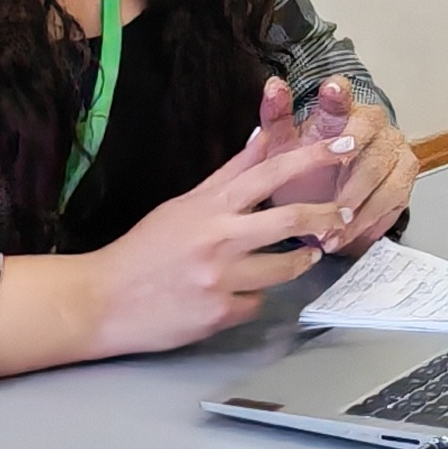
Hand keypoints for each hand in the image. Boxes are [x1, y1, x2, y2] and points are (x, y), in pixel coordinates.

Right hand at [73, 122, 374, 360]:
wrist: (102, 300)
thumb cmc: (145, 248)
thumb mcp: (184, 204)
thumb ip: (229, 174)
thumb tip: (263, 135)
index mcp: (211, 206)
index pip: (270, 172)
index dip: (313, 157)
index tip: (345, 145)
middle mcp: (219, 238)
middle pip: (290, 219)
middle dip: (325, 217)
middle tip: (344, 215)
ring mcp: (220, 278)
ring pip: (284, 268)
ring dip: (300, 261)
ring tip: (305, 255)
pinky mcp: (218, 314)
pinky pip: (258, 303)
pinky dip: (256, 296)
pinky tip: (242, 292)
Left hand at [253, 75, 416, 251]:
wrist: (325, 202)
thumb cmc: (306, 171)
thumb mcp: (284, 150)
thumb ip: (276, 118)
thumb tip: (273, 86)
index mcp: (340, 111)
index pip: (341, 95)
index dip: (337, 94)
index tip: (330, 90)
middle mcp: (372, 123)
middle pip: (369, 143)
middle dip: (351, 180)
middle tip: (336, 204)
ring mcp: (393, 148)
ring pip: (382, 176)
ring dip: (356, 208)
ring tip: (331, 232)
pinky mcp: (404, 175)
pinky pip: (392, 198)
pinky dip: (367, 221)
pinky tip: (348, 234)